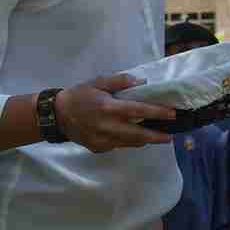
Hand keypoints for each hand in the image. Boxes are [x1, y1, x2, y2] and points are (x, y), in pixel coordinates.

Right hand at [54, 75, 174, 152]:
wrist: (57, 115)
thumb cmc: (79, 95)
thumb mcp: (98, 82)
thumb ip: (120, 81)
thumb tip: (141, 82)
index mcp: (109, 108)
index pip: (139, 111)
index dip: (157, 113)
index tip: (172, 114)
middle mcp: (108, 127)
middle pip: (138, 134)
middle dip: (156, 136)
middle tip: (170, 136)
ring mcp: (103, 140)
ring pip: (130, 143)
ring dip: (145, 140)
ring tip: (157, 136)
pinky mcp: (98, 148)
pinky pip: (118, 145)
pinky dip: (128, 141)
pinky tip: (134, 136)